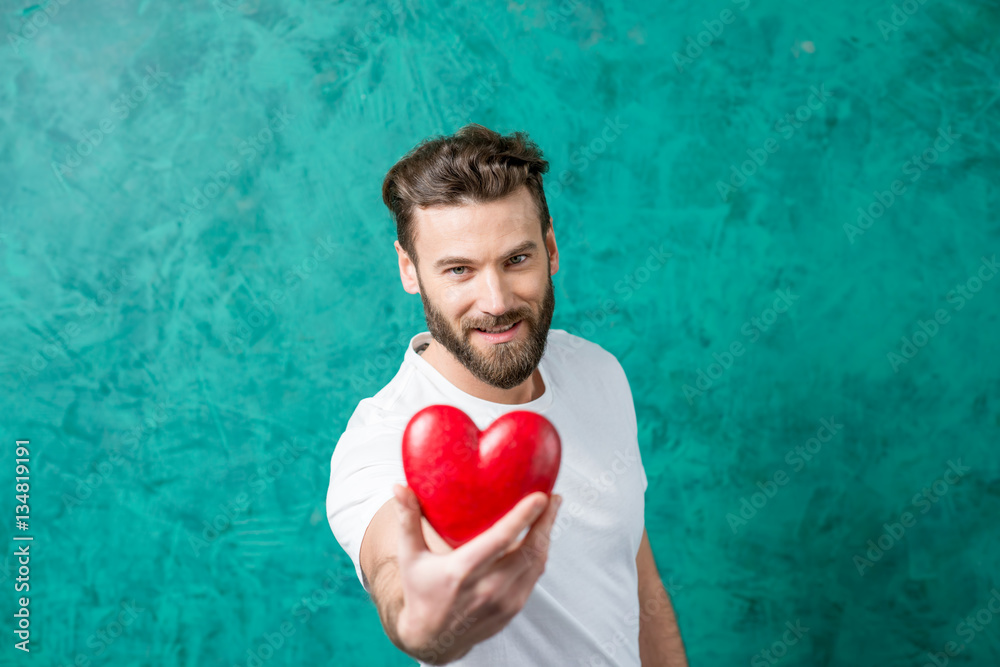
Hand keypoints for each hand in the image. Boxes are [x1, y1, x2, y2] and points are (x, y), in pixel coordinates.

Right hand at [391, 483, 561, 664]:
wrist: (431, 639)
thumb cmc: (420, 591)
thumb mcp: (409, 557)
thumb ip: (407, 520)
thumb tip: (399, 487)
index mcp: (462, 572)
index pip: (500, 540)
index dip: (523, 517)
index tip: (541, 496)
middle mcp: (488, 589)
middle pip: (529, 550)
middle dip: (546, 521)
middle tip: (553, 496)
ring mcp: (504, 602)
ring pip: (537, 563)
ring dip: (547, 535)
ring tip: (551, 510)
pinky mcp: (513, 609)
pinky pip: (534, 576)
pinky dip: (540, 554)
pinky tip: (541, 536)